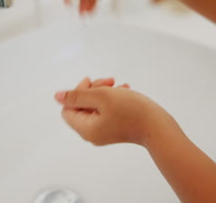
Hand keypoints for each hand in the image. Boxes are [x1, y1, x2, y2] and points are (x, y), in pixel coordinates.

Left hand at [54, 77, 179, 145]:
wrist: (158, 126)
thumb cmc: (132, 111)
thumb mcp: (102, 97)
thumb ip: (78, 95)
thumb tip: (58, 96)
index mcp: (85, 128)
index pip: (68, 107)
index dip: (78, 92)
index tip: (94, 84)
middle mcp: (92, 133)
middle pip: (82, 106)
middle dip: (94, 90)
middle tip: (109, 82)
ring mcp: (104, 132)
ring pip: (96, 106)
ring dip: (105, 92)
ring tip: (120, 86)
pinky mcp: (116, 128)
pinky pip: (107, 110)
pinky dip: (114, 99)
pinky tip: (125, 91)